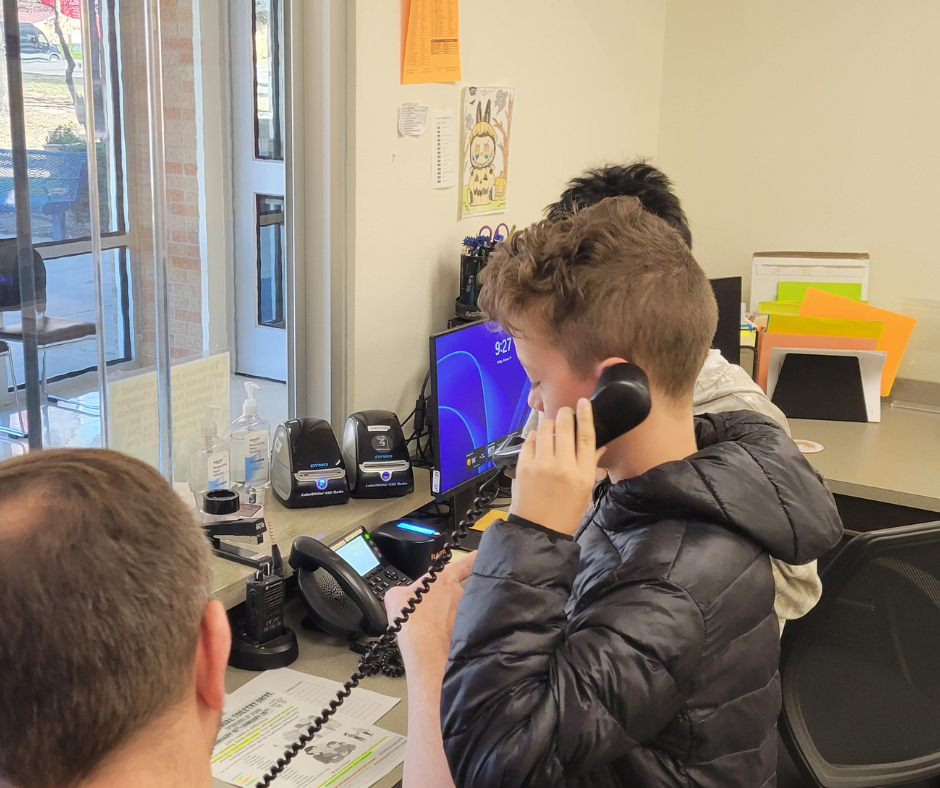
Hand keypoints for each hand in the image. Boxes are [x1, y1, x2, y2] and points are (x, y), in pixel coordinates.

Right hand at [384, 551, 476, 666]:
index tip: (481, 554)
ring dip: (444, 619)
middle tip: (428, 612)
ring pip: (455, 612)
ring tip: (429, 629)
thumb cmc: (412, 619)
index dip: (473, 558)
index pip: (466, 563)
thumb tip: (403, 596)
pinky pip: (456, 629)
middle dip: (443, 601)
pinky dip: (446, 634)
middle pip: (454, 593)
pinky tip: (434, 639)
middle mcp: (458, 594)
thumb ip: (403, 592)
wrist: (423, 647)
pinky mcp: (466, 632)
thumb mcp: (396, 597)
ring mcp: (463, 613)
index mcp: (444, 579)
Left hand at [509, 398, 603, 535]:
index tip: (584, 402)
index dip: (586, 416)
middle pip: (565, 427)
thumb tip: (600, 445)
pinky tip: (537, 439)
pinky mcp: (524, 467)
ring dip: (549, 424)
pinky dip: (534, 436)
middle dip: (564, 414)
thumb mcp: (585, 492)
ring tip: (550, 429)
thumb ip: (591, 466)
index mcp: (582, 474)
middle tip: (564, 413)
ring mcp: (542, 465)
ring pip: (545, 429)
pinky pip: (529, 441)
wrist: (539, 530)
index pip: (586, 437)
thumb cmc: (566, 513)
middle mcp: (564, 466)